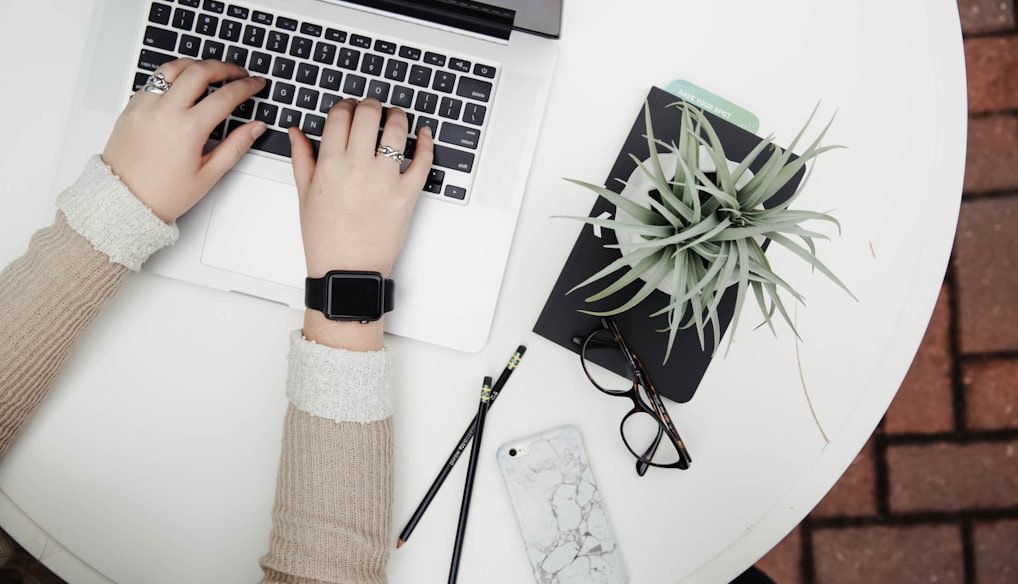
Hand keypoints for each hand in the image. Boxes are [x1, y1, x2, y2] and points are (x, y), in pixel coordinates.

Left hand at [102, 58, 267, 222]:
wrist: (123, 201)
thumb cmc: (163, 194)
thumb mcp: (208, 175)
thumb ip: (235, 146)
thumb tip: (255, 128)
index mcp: (188, 129)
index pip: (225, 96)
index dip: (246, 86)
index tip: (255, 84)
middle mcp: (165, 111)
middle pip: (200, 71)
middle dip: (224, 67)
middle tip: (238, 72)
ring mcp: (145, 106)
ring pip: (173, 68)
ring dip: (196, 65)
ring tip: (210, 71)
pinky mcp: (131, 107)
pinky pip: (154, 81)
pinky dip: (172, 77)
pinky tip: (182, 86)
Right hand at [290, 98, 433, 350]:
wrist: (347, 271)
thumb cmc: (325, 239)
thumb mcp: (304, 195)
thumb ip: (302, 158)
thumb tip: (297, 132)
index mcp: (330, 164)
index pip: (340, 115)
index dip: (345, 105)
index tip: (349, 108)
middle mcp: (358, 167)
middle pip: (368, 114)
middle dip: (371, 104)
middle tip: (373, 108)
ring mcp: (385, 180)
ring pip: (397, 130)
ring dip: (398, 116)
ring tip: (396, 117)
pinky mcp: (408, 194)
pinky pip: (423, 161)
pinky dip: (426, 142)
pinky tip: (424, 134)